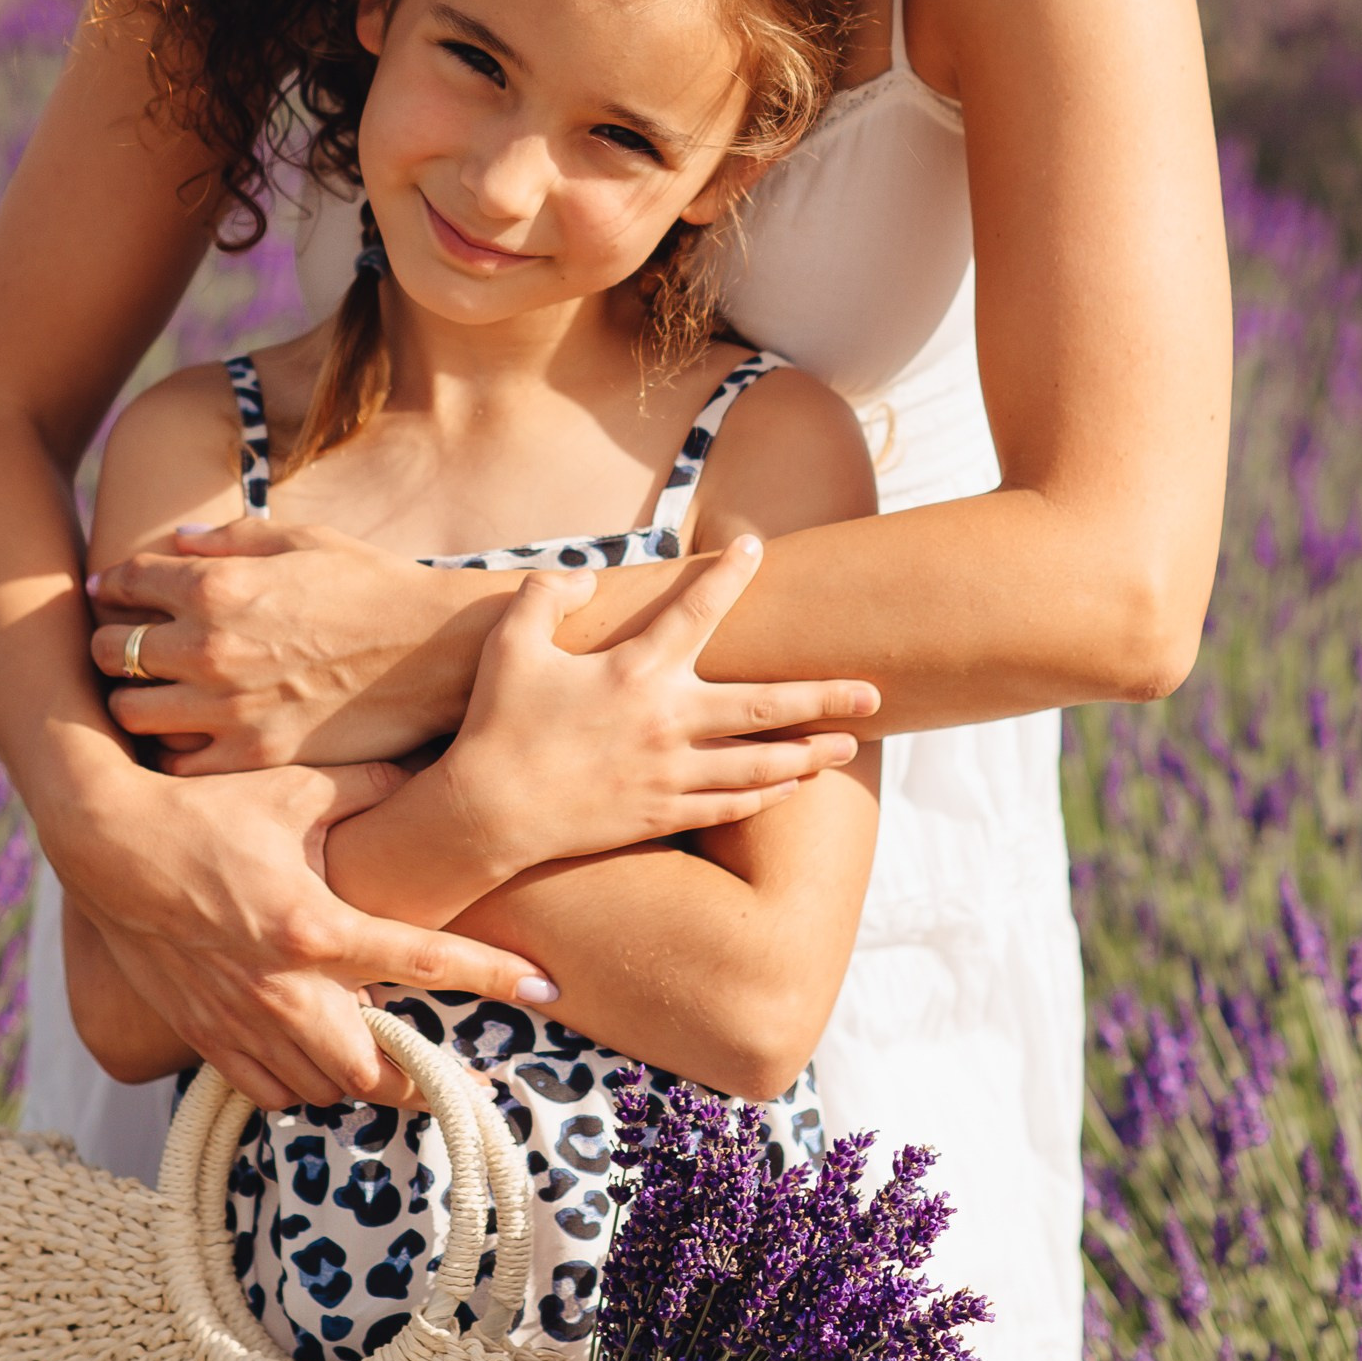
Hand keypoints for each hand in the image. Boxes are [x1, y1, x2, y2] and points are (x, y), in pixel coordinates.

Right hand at [40, 747, 560, 1109]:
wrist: (109, 845)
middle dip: (425, 1077)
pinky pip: (268, 1091)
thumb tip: (430, 776)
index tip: (549, 989)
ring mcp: (240, 1019)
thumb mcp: (296, 786)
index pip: (423, 961)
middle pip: (375, 1070)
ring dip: (365, 1083)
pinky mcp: (204, 1034)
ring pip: (323, 1089)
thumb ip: (372, 788)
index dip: (494, 976)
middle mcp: (281, 987)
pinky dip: (304, 1087)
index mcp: (314, 925)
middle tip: (463, 1072)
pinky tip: (322, 1062)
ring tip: (398, 1066)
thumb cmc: (207, 808)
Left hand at [87, 518, 492, 766]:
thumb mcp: (303, 541)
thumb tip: (177, 542)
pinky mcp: (251, 756)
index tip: (115, 592)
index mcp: (217, 585)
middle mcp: (209, 647)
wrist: (435, 653)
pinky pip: (175, 763)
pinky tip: (193, 734)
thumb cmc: (372, 585)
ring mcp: (227, 708)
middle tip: (128, 647)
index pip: (128, 582)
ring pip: (129, 712)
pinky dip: (174, 749)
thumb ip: (230, 538)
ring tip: (156, 694)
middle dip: (113, 644)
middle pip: (110, 651)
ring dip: (135, 699)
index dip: (116, 584)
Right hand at [423, 537, 879, 893]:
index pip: (697, 611)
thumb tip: (587, 575)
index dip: (729, 575)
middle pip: (764, 706)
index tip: (757, 547)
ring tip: (849, 745)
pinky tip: (790, 786)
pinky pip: (730, 805)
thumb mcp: (510, 645)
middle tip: (872, 691)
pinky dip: (766, 795)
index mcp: (634, 671)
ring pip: (760, 764)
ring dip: (809, 753)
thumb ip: (546, 595)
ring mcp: (670, 773)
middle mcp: (665, 721)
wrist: (488, 812)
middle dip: (824, 697)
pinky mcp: (662, 813)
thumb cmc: (497, 724)